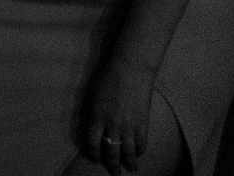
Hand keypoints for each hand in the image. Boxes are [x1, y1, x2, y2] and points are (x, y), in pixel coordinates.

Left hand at [79, 56, 155, 171]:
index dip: (93, 153)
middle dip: (112, 163)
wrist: (130, 68)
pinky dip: (140, 150)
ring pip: (128, 151)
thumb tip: (91, 124)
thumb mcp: (93, 95)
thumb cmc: (108, 77)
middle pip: (111, 150)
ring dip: (129, 162)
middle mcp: (112, 124)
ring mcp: (129, 125)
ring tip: (130, 169)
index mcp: (96, 116)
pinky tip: (139, 153)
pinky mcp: (143, 122)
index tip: (95, 159)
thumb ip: (92, 112)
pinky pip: (142, 142)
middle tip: (114, 172)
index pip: (92, 142)